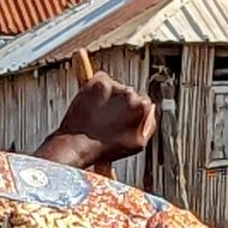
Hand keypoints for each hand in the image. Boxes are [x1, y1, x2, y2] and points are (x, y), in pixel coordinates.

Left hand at [38, 71, 155, 171]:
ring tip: (98, 114)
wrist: (77, 145)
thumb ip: (150, 123)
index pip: (142, 101)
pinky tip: (91, 104)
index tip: (121, 118)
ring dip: (108, 96)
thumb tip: (150, 108)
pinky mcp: (96, 82)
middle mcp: (130, 93)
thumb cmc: (105, 147)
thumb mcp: (138, 143)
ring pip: (114, 87)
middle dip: (120, 103)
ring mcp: (113, 86)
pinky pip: (100, 80)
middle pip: (128, 93)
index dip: (130, 111)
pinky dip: (95, 88)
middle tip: (107, 118)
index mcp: (143, 106)